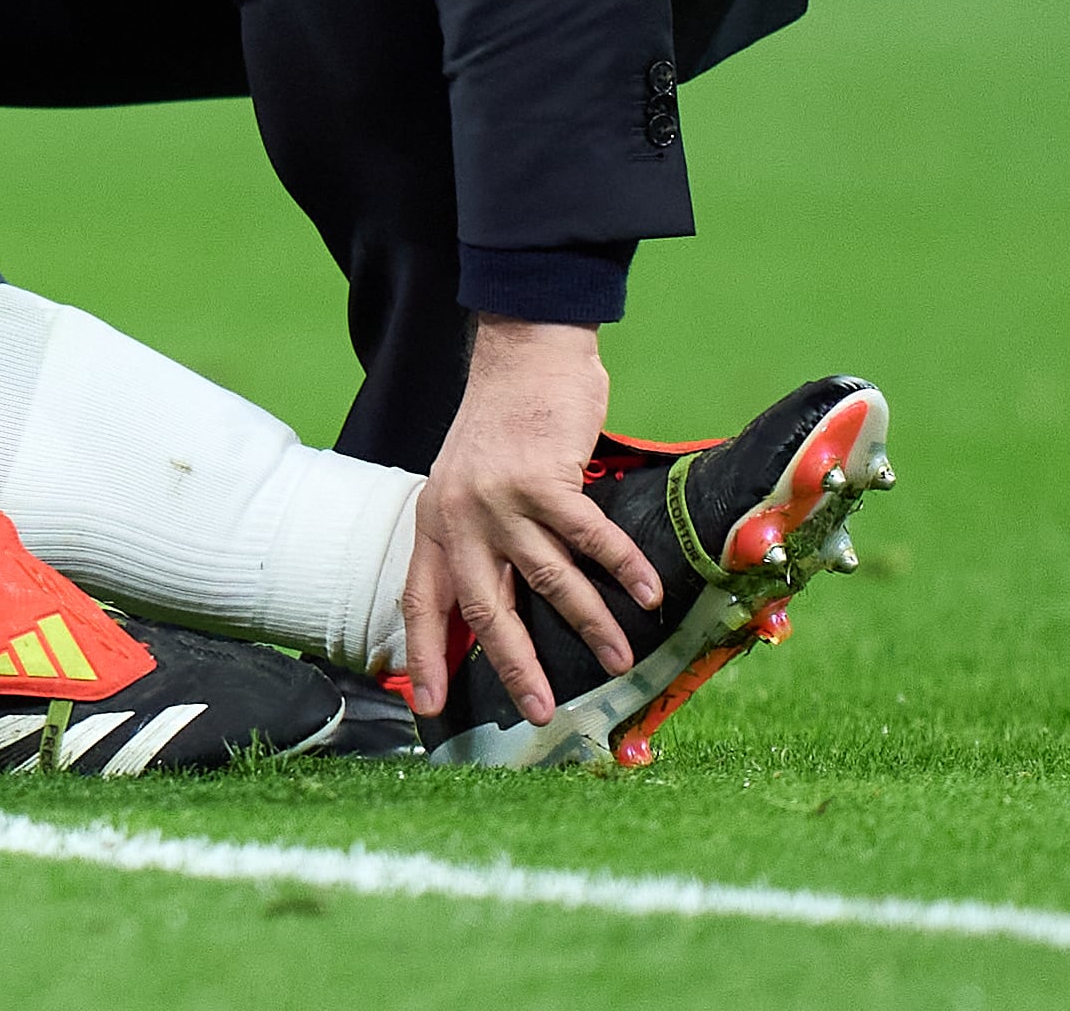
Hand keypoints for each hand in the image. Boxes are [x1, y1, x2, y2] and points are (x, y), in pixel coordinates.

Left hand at [400, 316, 655, 724]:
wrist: (520, 358)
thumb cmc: (501, 431)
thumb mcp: (463, 489)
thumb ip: (476, 543)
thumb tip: (502, 612)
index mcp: (433, 525)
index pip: (420, 603)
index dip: (423, 656)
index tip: (426, 706)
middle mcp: (458, 516)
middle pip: (484, 607)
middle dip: (513, 666)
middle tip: (541, 711)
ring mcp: (499, 497)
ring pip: (546, 578)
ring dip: (587, 624)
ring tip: (618, 660)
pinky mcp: (542, 477)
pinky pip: (587, 536)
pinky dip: (622, 568)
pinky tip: (648, 595)